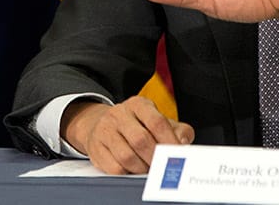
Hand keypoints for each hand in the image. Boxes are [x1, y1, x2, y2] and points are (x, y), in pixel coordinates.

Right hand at [61, 96, 193, 174]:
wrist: (103, 126)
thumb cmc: (138, 126)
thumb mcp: (158, 121)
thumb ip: (177, 131)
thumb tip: (183, 143)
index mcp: (138, 104)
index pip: (157, 122)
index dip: (169, 141)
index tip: (177, 155)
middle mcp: (119, 114)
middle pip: (141, 140)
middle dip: (155, 158)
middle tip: (163, 167)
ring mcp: (105, 130)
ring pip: (127, 156)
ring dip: (142, 168)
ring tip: (148, 169)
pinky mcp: (96, 148)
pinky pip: (114, 168)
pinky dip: (128, 174)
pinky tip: (133, 170)